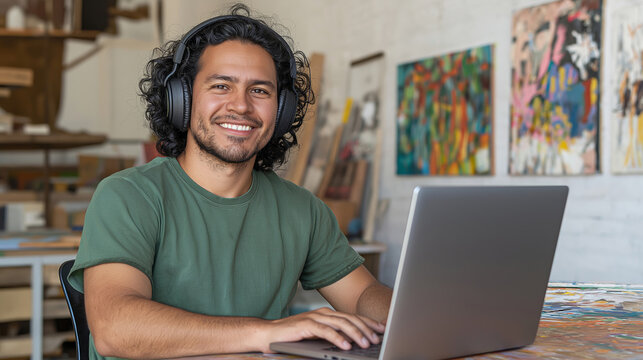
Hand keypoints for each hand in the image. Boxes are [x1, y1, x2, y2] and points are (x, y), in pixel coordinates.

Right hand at [260, 307, 385, 352]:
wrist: (269, 333)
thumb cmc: (294, 336)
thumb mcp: (318, 335)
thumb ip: (334, 335)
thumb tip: (353, 342)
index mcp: (328, 314)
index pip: (353, 317)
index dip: (368, 322)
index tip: (382, 329)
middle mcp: (324, 313)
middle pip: (350, 319)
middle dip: (366, 329)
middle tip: (377, 339)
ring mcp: (315, 317)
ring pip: (341, 324)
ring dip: (355, 334)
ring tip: (365, 344)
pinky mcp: (306, 325)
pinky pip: (326, 331)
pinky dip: (338, 338)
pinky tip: (346, 346)